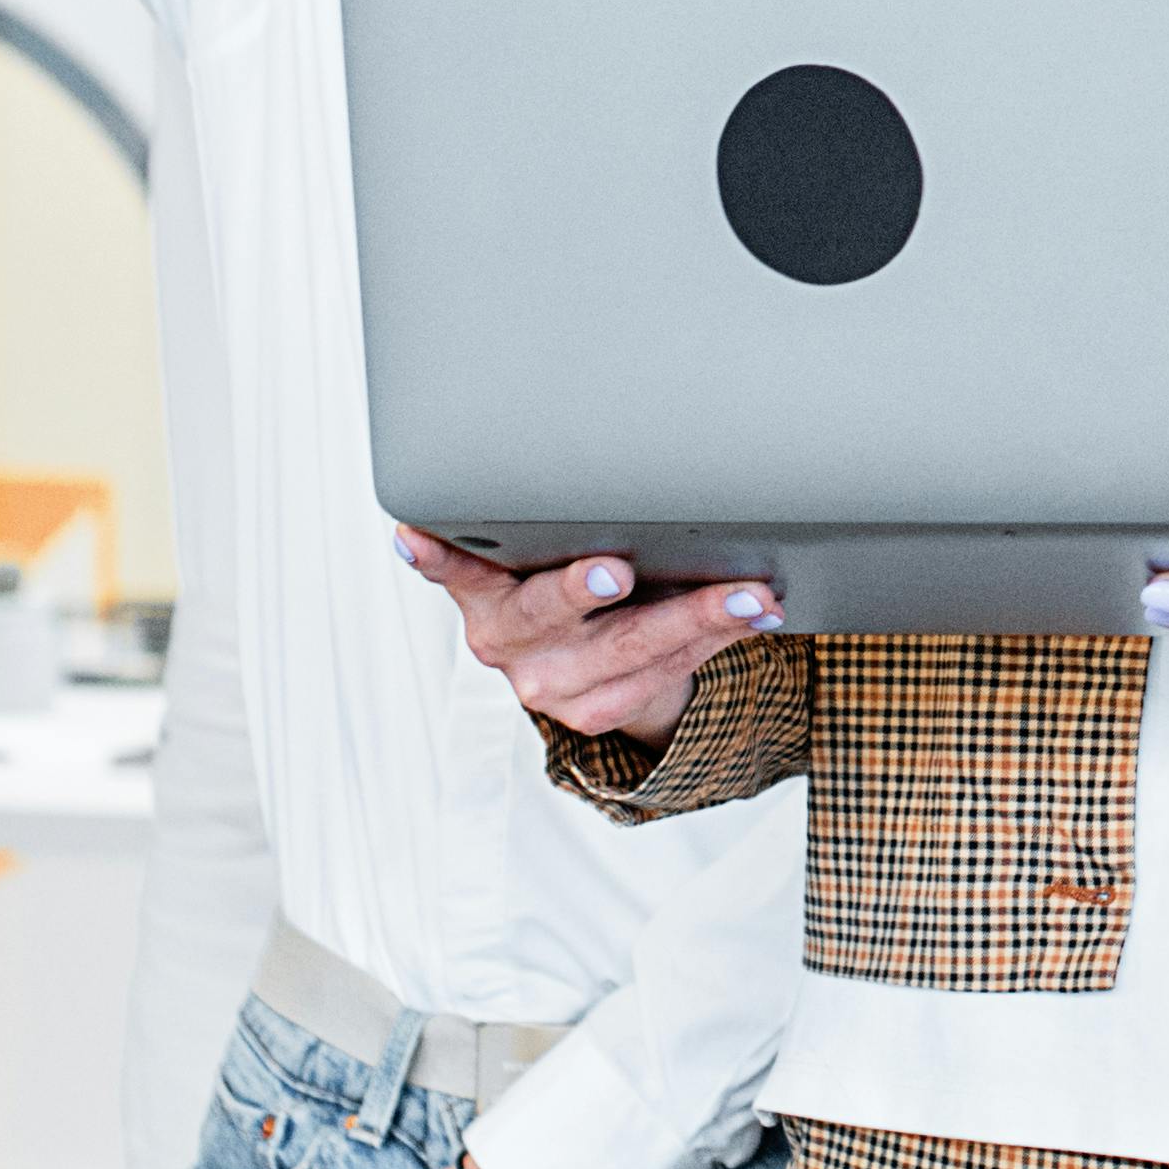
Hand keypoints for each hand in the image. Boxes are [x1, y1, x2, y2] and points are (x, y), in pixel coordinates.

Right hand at [398, 525, 777, 742]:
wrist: (583, 670)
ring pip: (630, 648)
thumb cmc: (562, 585)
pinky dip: (716, 639)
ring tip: (747, 593)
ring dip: (698, 616)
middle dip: (581, 590)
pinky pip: (665, 671)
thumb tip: (579, 455)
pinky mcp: (597, 713)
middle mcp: (506, 644)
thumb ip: (545, 526)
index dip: (440, 556)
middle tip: (615, 570)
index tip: (417, 534)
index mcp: (481, 595)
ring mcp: (551, 686)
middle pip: (547, 613)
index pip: (453, 569)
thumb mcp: (536, 558)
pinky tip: (751, 617)